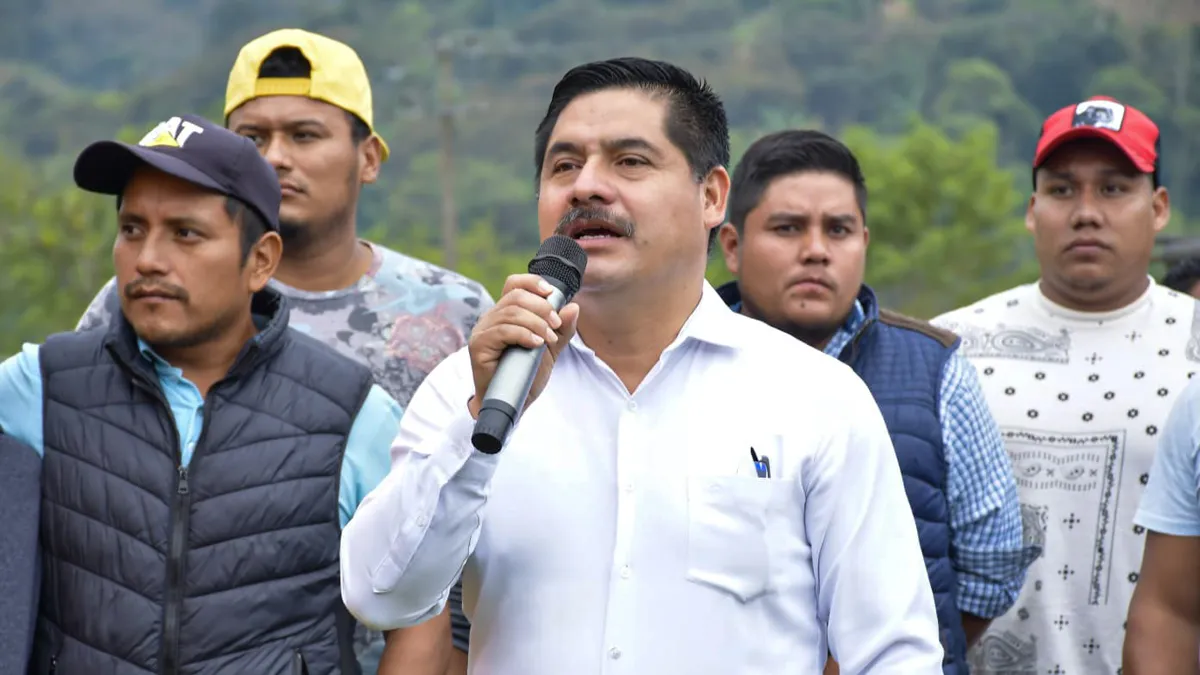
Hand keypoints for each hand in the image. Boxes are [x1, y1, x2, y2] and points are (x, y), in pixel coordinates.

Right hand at [466, 273, 579, 418]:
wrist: (514, 404)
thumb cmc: (527, 375)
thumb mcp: (551, 349)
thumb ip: (562, 329)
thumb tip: (573, 306)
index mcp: (506, 313)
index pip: (514, 285)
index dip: (532, 283)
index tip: (551, 293)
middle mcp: (492, 318)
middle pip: (515, 296)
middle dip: (541, 307)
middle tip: (555, 326)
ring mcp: (483, 331)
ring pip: (510, 312)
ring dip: (535, 323)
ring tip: (548, 339)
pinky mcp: (479, 346)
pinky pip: (502, 330)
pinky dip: (523, 334)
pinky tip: (535, 343)